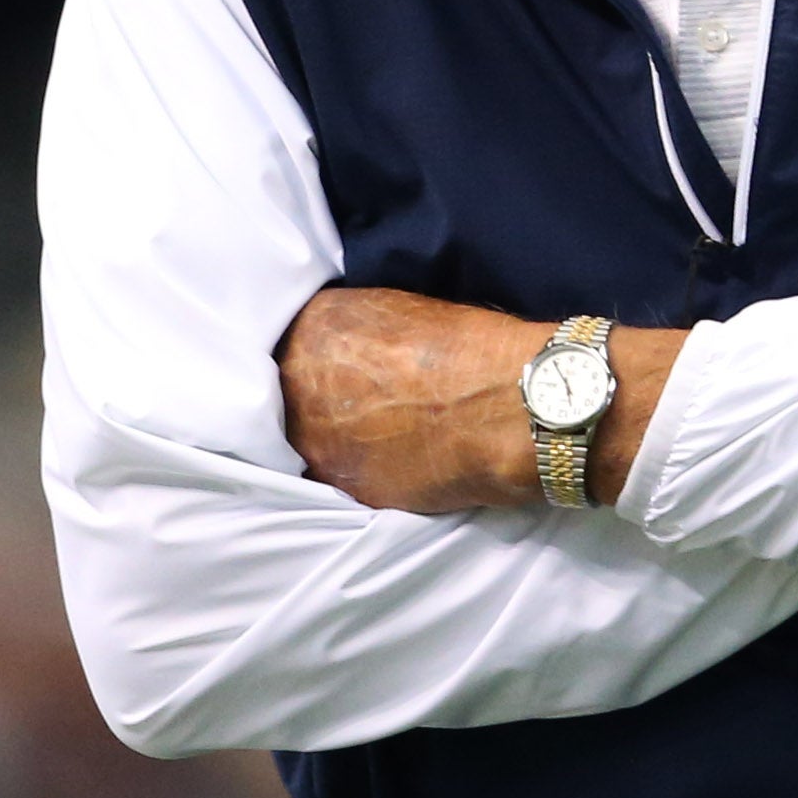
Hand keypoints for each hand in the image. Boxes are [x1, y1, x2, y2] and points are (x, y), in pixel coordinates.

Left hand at [278, 289, 678, 512]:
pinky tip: (376, 463)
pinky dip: (346, 473)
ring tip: (359, 437)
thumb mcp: (398, 310)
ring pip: (297, 442)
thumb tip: (339, 349)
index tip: (320, 369)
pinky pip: (328, 481)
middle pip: (278, 395)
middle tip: (339, 404)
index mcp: (315, 325)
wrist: (519, 407)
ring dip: (320, 439)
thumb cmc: (474, 349)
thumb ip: (352, 330)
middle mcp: (299, 380)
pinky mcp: (343, 487)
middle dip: (303, 400)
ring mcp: (315, 439)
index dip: (303, 360)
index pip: (278, 343)